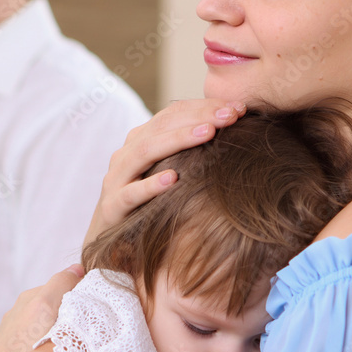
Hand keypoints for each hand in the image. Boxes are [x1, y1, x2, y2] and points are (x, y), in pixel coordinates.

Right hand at [84, 99, 245, 243]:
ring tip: (209, 134)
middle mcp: (126, 155)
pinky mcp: (112, 207)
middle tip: (231, 115)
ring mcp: (116, 179)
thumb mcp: (170, 173)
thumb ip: (191, 154)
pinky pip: (131, 193)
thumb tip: (235, 133)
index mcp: (140, 141)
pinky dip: (151, 185)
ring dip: (178, 139)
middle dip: (198, 117)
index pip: (173, 113)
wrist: (111, 245)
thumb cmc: (148, 206)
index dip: (205, 107)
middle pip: (161, 126)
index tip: (239, 108)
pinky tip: (173, 178)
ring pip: (145, 151)